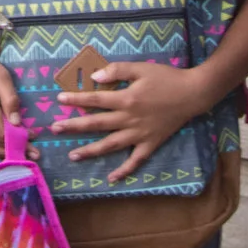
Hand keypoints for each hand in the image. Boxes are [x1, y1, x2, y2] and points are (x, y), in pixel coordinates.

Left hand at [52, 62, 213, 181]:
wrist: (192, 94)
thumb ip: (117, 70)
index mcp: (126, 99)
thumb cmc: (166, 78)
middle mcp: (129, 119)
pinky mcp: (151, 143)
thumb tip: (95, 77)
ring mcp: (140, 134)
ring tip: (73, 156)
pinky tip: (112, 178)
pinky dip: (124, 170)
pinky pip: (136, 160)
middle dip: (74, 126)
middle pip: (97, 124)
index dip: (77, 100)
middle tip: (55, 129)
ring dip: (91, 151)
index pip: (95, 100)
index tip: (59, 100)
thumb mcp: (141, 68)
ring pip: (111, 145)